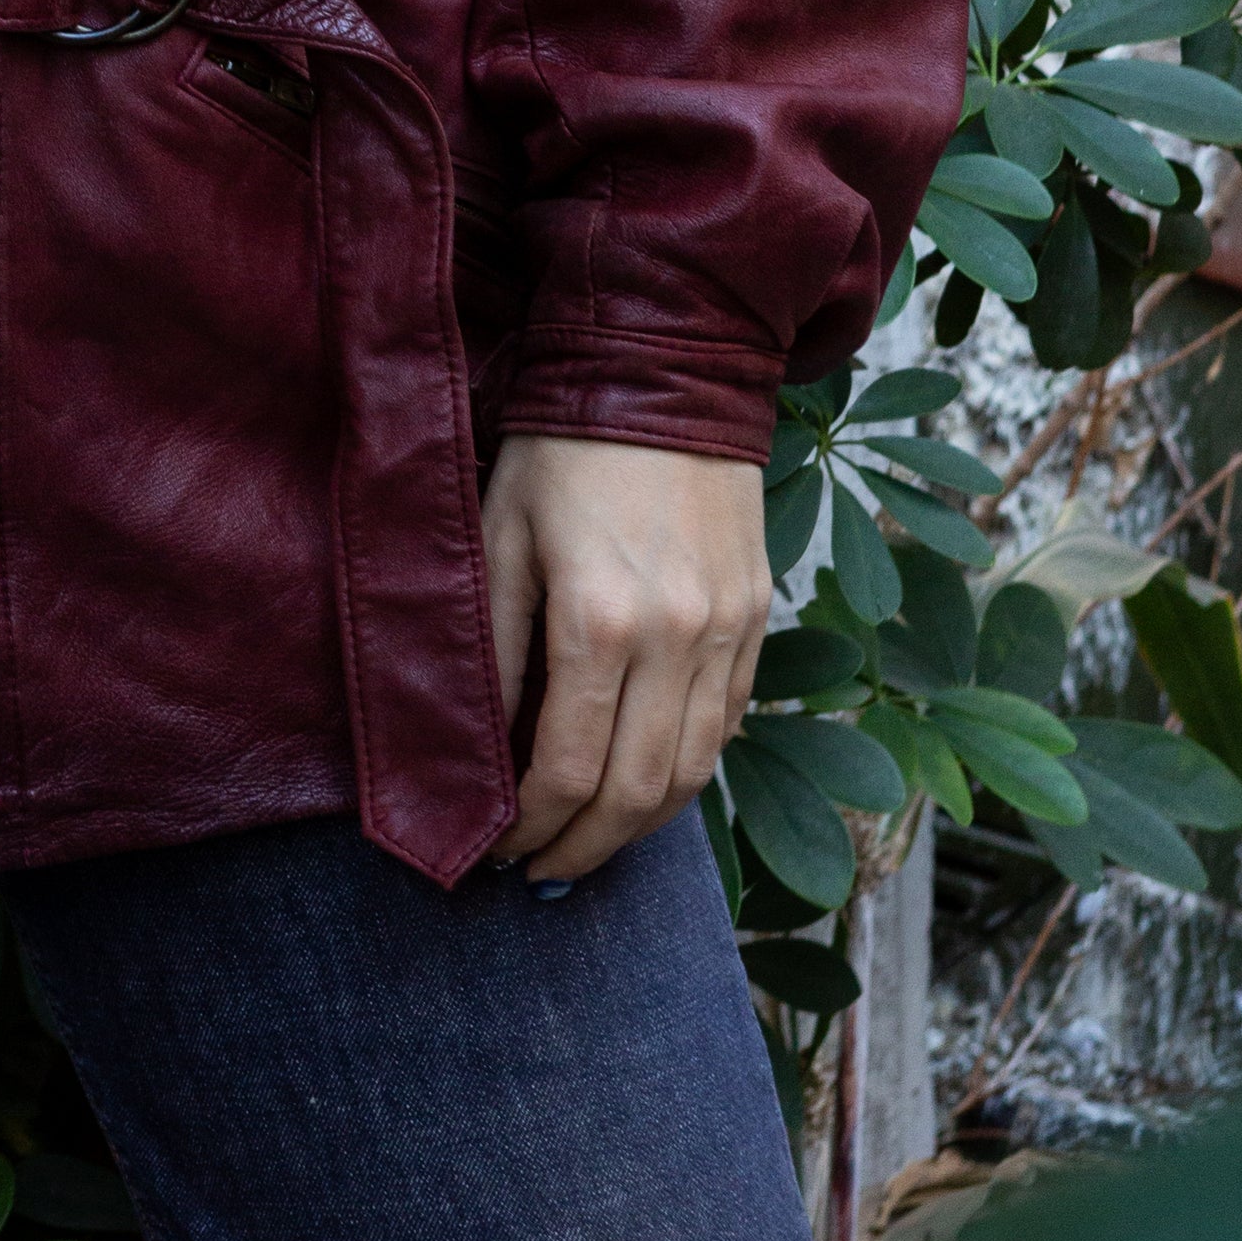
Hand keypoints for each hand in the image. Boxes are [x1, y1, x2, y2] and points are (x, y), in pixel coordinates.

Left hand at [480, 433, 766, 881]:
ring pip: (693, 774)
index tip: (497, 848)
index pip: (568, 769)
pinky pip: (727, 729)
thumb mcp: (497, 538)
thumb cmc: (561, 449)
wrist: (664, 371)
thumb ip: (491, 652)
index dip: (530, 826)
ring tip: (586, 843)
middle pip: (638, 794)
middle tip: (537, 869)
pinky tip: (643, 784)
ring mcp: (730, 632)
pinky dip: (685, 773)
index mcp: (600, 618)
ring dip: (639, 828)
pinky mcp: (759, 619)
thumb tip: (482, 752)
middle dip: (582, 848)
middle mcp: (679, 638)